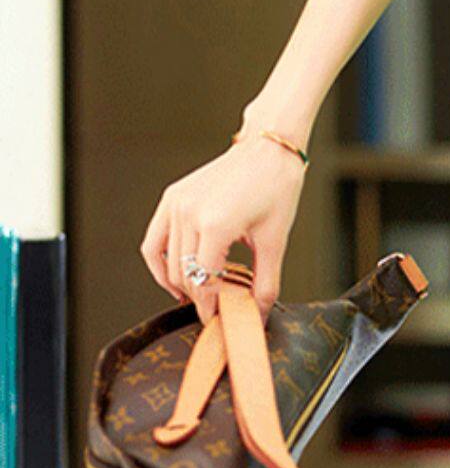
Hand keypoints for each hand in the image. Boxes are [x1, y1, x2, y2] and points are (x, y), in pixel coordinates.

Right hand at [140, 135, 305, 323]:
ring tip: (199, 294)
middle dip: (199, 297)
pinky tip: (175, 276)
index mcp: (216, 224)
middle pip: (184, 274)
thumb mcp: (276, 240)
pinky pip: (154, 240)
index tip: (219, 319)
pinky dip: (159, 263)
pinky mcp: (172, 198)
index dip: (210, 306)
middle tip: (216, 308)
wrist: (269, 149)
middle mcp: (190, 213)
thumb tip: (258, 312)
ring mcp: (177, 204)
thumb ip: (265, 282)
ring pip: (167, 262)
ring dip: (181, 282)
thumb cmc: (276, 186)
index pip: (203, 282)